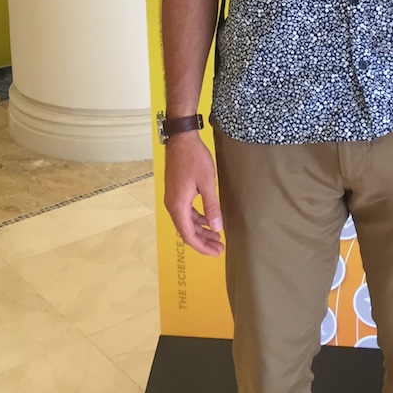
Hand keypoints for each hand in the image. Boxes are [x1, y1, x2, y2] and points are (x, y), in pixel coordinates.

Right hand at [164, 133, 223, 256]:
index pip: (188, 235)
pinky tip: (207, 219)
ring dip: (200, 230)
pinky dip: (197, 218)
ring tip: (216, 235)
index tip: (215, 253)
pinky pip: (186, 212)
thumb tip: (216, 228)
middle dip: (203, 241)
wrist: (181, 139)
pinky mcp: (176, 192)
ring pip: (186, 222)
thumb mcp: (207, 182)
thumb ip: (211, 206)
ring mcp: (173, 198)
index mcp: (178, 206)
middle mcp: (172, 205)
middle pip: (186, 231)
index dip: (202, 247)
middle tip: (219, 247)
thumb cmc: (195, 159)